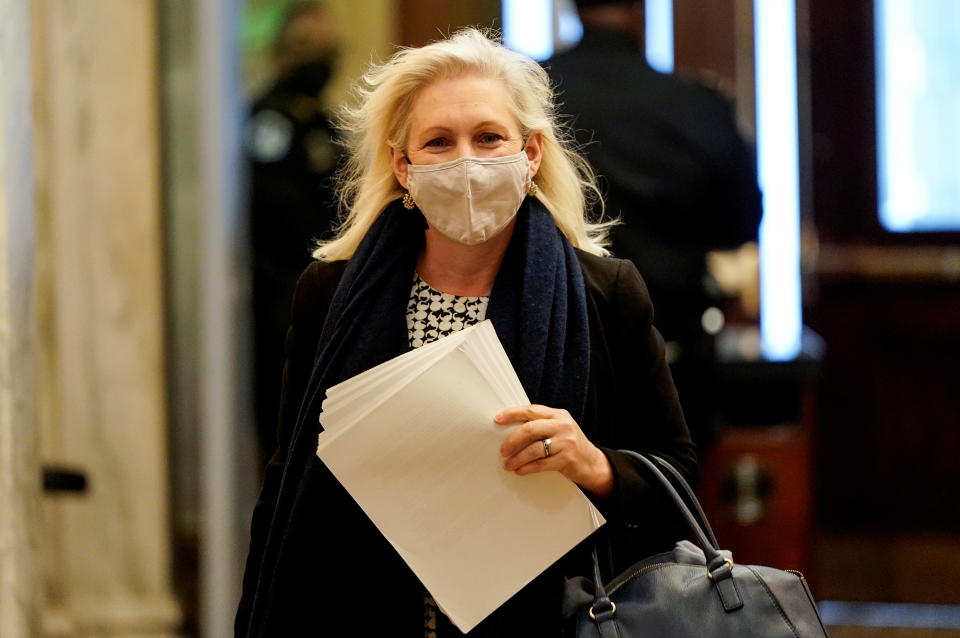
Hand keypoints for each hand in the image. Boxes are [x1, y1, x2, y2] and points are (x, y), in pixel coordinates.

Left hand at [495, 404, 613, 497]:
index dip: (512, 414)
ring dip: (518, 458)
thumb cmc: (570, 445)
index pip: (531, 410)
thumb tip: (510, 429)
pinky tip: (520, 470)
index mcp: (558, 415)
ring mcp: (566, 442)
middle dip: (512, 440)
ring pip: (534, 449)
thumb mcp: (559, 428)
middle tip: (503, 450)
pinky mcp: (567, 459)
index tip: (498, 419)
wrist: (592, 463)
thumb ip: (541, 425)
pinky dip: (527, 468)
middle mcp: (562, 426)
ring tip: (509, 464)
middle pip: (530, 429)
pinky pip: (541, 464)